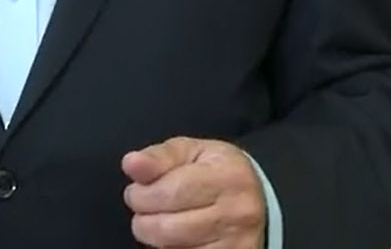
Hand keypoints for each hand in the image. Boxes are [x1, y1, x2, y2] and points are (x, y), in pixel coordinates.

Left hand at [122, 137, 265, 248]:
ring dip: (155, 238)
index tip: (137, 190)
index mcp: (228, 176)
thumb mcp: (192, 152)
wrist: (259, 201)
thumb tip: (132, 164)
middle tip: (147, 207)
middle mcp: (237, 213)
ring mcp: (235, 245)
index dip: (142, 194)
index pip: (170, 192)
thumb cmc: (218, 173)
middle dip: (143, 218)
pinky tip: (177, 238)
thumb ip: (160, 157)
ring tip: (161, 220)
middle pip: (166, 228)